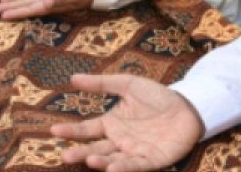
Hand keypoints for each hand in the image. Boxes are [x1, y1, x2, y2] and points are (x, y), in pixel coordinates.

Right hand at [51, 74, 204, 171]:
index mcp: (111, 123)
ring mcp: (134, 151)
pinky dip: (124, 168)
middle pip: (96, 149)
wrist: (187, 106)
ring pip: (113, 159)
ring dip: (100, 162)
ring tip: (89, 159)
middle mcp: (119, 140)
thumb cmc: (156, 96)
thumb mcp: (127, 84)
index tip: (53, 130)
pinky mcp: (152, 160)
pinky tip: (112, 168)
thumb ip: (101, 83)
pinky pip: (135, 165)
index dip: (71, 131)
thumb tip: (72, 78)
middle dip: (80, 153)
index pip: (87, 129)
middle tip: (64, 155)